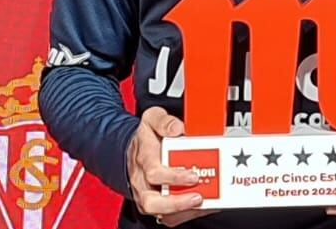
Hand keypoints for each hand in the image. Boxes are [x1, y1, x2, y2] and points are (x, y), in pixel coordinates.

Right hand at [127, 106, 219, 225]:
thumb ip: (164, 121)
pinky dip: (187, 214)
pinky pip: (169, 217)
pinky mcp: (155, 205)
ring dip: (183, 211)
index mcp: (144, 159)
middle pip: (152, 202)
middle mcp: (142, 181)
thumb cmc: (145, 137)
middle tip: (198, 196)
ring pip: (160, 213)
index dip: (173, 177)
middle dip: (177, 203)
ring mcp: (147, 195)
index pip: (154, 173)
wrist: (132, 151)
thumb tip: (178, 128)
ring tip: (203, 203)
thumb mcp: (152, 119)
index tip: (192, 175)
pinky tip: (204, 206)